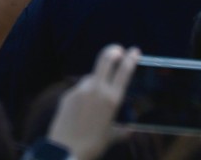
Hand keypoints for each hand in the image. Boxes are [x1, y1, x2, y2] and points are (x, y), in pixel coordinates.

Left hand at [47, 44, 140, 159]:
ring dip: (95, 80)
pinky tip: (82, 109)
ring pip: (90, 77)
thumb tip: (131, 131)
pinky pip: (79, 90)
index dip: (130, 58)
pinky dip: (83, 94)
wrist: (66, 150)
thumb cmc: (93, 145)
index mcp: (112, 99)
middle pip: (105, 59)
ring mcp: (80, 90)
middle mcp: (96, 89)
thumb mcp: (111, 137)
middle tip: (117, 50)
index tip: (134, 51)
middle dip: (112, 51)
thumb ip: (122, 131)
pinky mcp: (67, 94)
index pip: (124, 71)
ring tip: (95, 99)